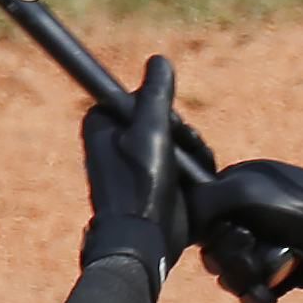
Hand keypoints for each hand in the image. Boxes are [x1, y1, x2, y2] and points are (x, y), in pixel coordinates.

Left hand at [77, 97, 187, 278]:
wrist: (144, 242)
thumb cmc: (140, 186)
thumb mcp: (151, 131)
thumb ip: (156, 95)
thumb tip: (159, 60)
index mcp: (104, 123)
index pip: (144, 98)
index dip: (165, 112)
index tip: (169, 129)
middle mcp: (116, 141)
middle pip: (164, 120)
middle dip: (183, 136)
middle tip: (183, 155)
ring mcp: (135, 164)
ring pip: (176, 142)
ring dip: (193, 154)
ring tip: (195, 175)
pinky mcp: (151, 183)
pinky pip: (178, 164)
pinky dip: (192, 171)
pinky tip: (198, 184)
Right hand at [191, 158, 302, 302]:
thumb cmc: (296, 203)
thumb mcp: (241, 190)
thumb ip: (201, 201)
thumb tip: (180, 227)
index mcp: (233, 192)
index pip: (198, 221)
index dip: (207, 234)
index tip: (225, 231)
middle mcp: (244, 220)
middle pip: (212, 253)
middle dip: (229, 258)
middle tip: (250, 245)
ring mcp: (261, 248)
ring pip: (230, 278)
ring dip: (245, 278)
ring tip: (266, 271)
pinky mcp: (277, 274)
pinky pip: (251, 295)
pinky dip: (258, 295)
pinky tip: (271, 291)